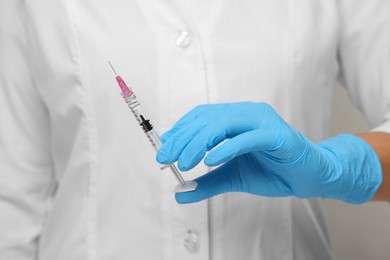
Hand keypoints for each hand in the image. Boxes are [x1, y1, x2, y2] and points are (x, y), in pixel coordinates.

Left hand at [157, 102, 381, 203]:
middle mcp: (247, 113)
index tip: (163, 148)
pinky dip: (228, 147)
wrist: (308, 177)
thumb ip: (206, 183)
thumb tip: (179, 194)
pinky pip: (248, 138)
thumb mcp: (232, 178)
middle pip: (208, 119)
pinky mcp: (277, 135)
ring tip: (184, 161)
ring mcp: (263, 121)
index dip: (180, 130)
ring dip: (200, 142)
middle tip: (165, 157)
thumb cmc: (272, 171)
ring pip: (224, 124)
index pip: (202, 117)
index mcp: (236, 118)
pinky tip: (210, 160)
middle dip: (183, 138)